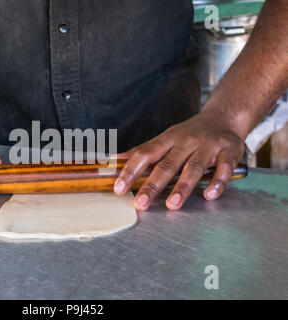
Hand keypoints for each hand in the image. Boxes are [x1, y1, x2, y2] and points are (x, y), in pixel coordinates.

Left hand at [114, 111, 244, 210]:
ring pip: (193, 168)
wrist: (224, 116)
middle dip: (152, 185)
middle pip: (167, 164)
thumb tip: (114, 160)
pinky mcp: (229, 152)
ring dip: (182, 187)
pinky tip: (209, 195)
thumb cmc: (189, 134)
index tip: (119, 188)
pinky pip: (224, 168)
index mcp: (167, 139)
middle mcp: (186, 142)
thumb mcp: (165, 138)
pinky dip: (217, 181)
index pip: (145, 154)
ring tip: (172, 204)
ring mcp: (208, 146)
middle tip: (140, 203)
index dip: (130, 171)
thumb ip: (143, 151)